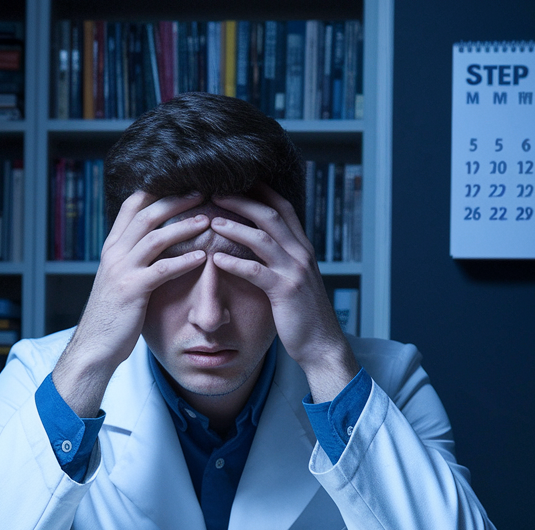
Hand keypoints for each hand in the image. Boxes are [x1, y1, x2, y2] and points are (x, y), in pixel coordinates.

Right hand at [52, 191, 210, 416]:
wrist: (94, 346)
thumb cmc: (112, 315)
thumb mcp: (118, 279)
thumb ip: (133, 259)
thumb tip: (155, 245)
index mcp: (112, 247)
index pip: (132, 205)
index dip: (157, 191)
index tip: (183, 184)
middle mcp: (114, 253)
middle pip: (147, 214)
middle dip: (176, 200)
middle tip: (202, 193)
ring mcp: (122, 270)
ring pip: (156, 237)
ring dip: (184, 226)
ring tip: (208, 221)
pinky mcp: (132, 290)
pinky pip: (162, 270)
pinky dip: (184, 261)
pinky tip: (203, 257)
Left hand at [207, 185, 358, 402]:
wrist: (322, 344)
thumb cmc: (304, 314)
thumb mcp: (297, 279)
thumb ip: (283, 259)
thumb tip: (262, 244)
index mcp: (303, 248)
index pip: (283, 208)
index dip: (261, 191)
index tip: (237, 180)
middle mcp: (301, 253)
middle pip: (270, 215)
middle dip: (242, 201)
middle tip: (216, 192)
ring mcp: (295, 271)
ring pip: (263, 238)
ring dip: (235, 227)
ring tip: (212, 220)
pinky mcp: (285, 291)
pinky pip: (256, 271)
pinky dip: (234, 262)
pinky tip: (215, 258)